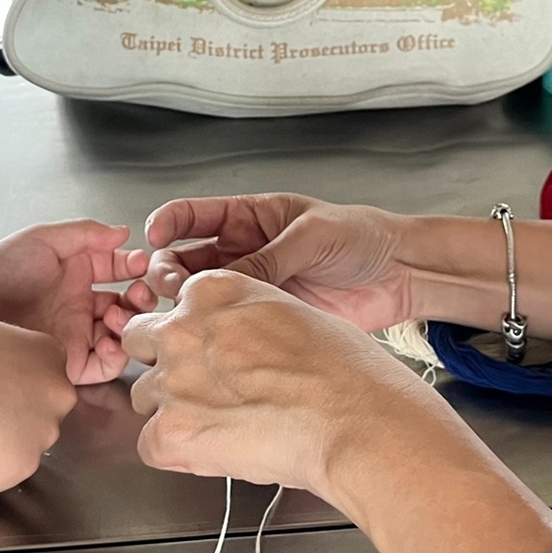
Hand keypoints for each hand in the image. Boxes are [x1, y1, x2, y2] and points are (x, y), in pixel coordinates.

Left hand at [0, 221, 153, 385]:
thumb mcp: (43, 240)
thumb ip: (85, 234)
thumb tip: (124, 233)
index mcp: (76, 273)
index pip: (118, 269)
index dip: (135, 266)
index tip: (143, 263)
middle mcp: (79, 304)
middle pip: (126, 304)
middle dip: (140, 297)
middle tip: (139, 293)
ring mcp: (76, 334)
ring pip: (121, 334)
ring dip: (129, 324)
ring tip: (117, 314)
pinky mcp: (69, 363)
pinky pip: (104, 365)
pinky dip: (116, 355)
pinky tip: (109, 340)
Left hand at [123, 270, 436, 505]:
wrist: (353, 419)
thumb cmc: (343, 371)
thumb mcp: (292, 314)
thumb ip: (249, 322)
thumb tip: (243, 345)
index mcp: (214, 291)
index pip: (176, 308)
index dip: (194, 337)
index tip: (213, 355)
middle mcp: (182, 328)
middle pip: (142, 343)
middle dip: (165, 365)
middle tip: (206, 390)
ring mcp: (171, 381)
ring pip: (144, 396)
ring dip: (172, 411)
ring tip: (223, 427)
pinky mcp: (170, 432)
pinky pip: (149, 445)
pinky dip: (176, 454)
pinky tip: (216, 453)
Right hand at [144, 195, 415, 331]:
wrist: (398, 274)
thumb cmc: (361, 237)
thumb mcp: (311, 236)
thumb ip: (268, 256)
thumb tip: (226, 279)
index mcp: (249, 217)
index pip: (192, 216)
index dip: (167, 224)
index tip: (153, 236)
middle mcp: (242, 251)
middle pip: (184, 260)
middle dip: (169, 271)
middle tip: (173, 286)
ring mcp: (251, 286)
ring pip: (200, 296)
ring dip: (185, 304)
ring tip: (185, 313)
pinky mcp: (264, 318)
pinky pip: (228, 324)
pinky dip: (213, 330)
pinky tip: (211, 336)